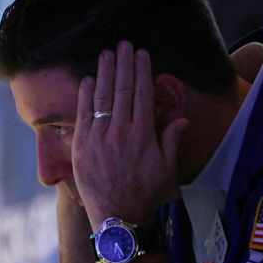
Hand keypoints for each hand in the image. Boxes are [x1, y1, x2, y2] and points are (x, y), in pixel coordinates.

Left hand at [71, 41, 187, 226]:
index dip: (142, 72)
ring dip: (105, 73)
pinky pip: (83, 114)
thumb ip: (171, 141)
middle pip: (122, 90)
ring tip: (107, 53)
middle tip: (124, 44)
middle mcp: (121, 131)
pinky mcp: (81, 145)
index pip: (142, 95)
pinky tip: (89, 79)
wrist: (118, 218)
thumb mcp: (166, 169)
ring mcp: (99, 137)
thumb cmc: (145, 194)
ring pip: (102, 97)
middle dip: (124, 65)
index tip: (142, 54)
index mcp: (143, 135)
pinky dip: (85, 95)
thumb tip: (181, 119)